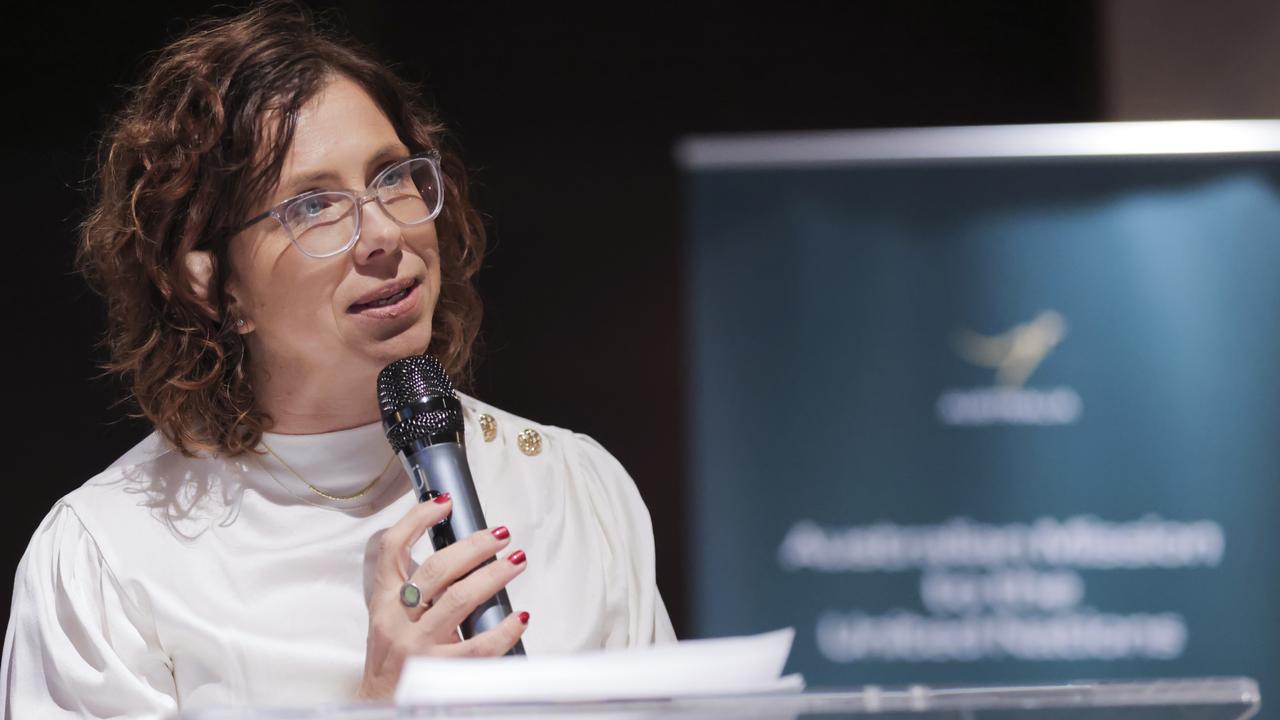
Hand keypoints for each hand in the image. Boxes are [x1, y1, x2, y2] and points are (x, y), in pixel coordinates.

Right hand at [357, 494, 528, 699]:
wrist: (380, 709)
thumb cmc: (392, 661)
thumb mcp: (390, 619)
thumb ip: (412, 589)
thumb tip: (458, 555)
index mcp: (383, 603)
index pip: (390, 550)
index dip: (416, 520)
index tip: (445, 503)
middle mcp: (397, 621)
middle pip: (436, 570)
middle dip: (473, 546)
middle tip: (501, 534)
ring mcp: (417, 646)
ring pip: (459, 600)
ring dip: (493, 575)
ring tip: (517, 560)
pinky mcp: (439, 672)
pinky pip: (478, 646)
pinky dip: (504, 629)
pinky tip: (521, 617)